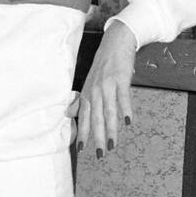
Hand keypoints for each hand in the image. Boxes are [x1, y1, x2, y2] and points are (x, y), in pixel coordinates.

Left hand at [67, 20, 135, 158]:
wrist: (115, 43)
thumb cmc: (103, 65)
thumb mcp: (88, 83)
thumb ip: (79, 100)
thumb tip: (67, 113)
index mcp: (87, 94)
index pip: (82, 117)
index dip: (82, 133)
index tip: (81, 149)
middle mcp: (95, 91)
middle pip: (95, 118)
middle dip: (97, 137)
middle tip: (100, 154)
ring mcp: (107, 85)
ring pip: (108, 111)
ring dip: (111, 129)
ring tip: (113, 144)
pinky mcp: (120, 79)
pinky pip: (123, 97)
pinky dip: (125, 109)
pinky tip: (128, 122)